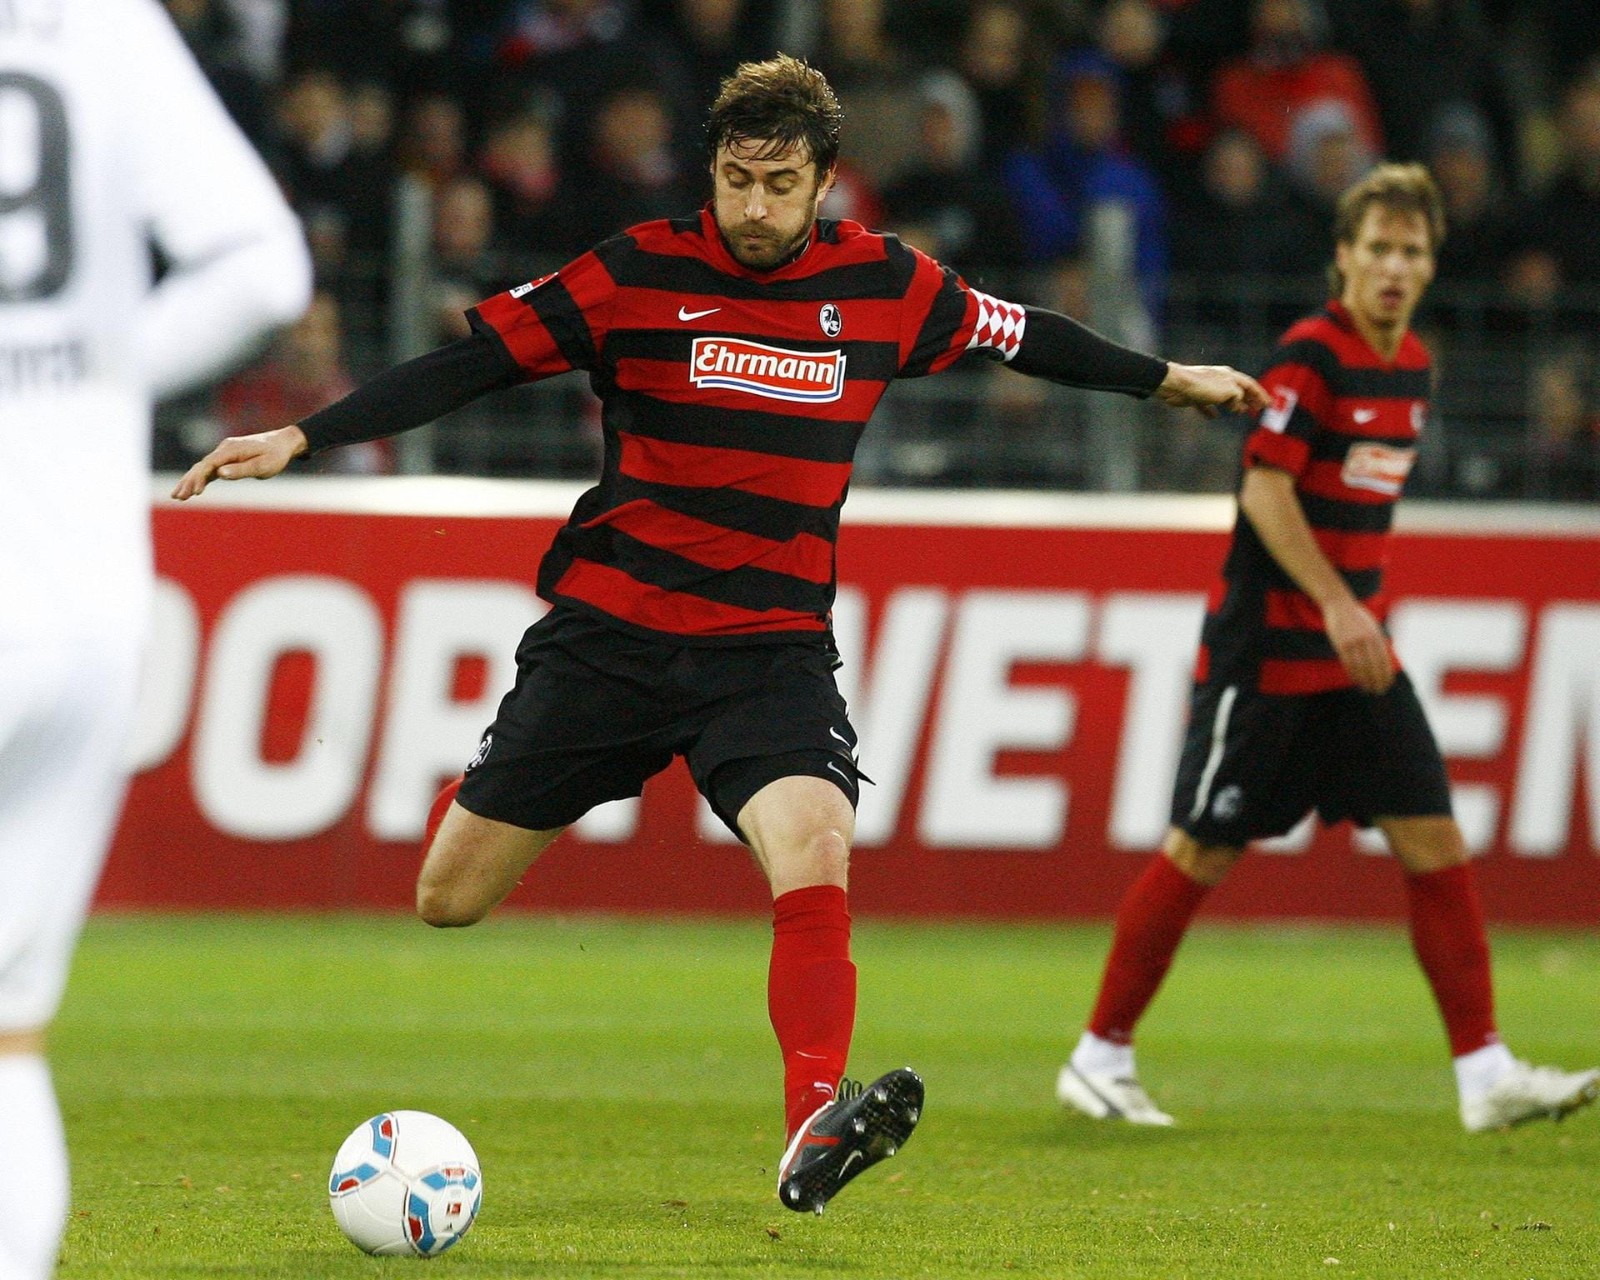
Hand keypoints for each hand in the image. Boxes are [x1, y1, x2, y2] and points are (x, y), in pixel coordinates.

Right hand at [171, 425, 307, 499]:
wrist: (283, 443)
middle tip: (177, 497)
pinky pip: (210, 469)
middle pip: (201, 466)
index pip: (209, 464)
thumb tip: (220, 473)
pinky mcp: (227, 459)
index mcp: (231, 450)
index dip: (199, 478)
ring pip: (203, 468)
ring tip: (177, 496)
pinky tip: (192, 490)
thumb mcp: (263, 465)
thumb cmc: (275, 455)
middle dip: (188, 481)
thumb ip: (241, 470)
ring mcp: (224, 453)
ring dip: (190, 481)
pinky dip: (200, 479)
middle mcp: (224, 449)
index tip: (194, 492)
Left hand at [1154, 363, 1269, 418]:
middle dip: (1249, 399)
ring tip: (1240, 412)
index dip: (1260, 395)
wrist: (1176, 385)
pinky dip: (1211, 411)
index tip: (1268, 404)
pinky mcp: (1195, 397)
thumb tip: (1239, 406)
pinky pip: (1206, 405)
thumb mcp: (1228, 390)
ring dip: (1234, 405)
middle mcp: (1220, 380)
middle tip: (1258, 409)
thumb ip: (1237, 398)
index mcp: (1230, 376)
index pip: (1250, 385)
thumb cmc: (1203, 386)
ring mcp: (1207, 388)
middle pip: (1238, 390)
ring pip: (1224, 398)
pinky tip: (1214, 417)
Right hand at [1322, 596, 1395, 693]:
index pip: (1384, 659)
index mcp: (1377, 635)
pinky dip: (1352, 673)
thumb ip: (1378, 640)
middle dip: (1377, 680)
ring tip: (1367, 689)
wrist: (1339, 604)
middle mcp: (1367, 639)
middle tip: (1379, 691)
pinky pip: (1348, 663)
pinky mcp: (1341, 644)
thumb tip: (1384, 658)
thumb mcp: (1372, 625)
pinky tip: (1355, 680)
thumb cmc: (1356, 616)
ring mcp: (1353, 641)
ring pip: (1360, 666)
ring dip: (1364, 680)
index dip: (1386, 674)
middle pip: (1374, 665)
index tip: (1388, 684)